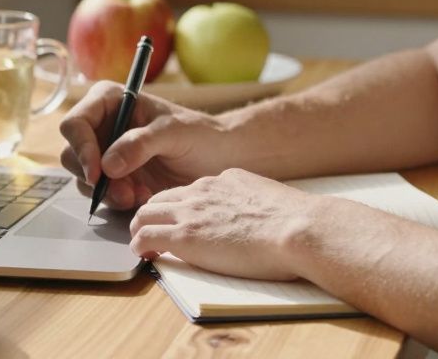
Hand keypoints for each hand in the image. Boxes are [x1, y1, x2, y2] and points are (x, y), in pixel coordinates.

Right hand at [58, 81, 235, 209]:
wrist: (219, 160)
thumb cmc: (201, 136)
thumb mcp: (174, 133)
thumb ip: (141, 144)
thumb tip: (108, 165)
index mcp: (111, 101)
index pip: (76, 122)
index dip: (81, 147)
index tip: (98, 172)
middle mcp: (103, 125)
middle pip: (72, 152)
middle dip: (94, 176)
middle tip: (122, 191)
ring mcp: (106, 152)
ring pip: (82, 176)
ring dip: (106, 192)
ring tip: (138, 194)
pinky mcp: (114, 177)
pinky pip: (99, 193)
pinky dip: (116, 200)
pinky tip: (141, 196)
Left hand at [129, 168, 326, 280]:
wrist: (298, 229)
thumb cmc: (296, 223)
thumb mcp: (269, 201)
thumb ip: (252, 204)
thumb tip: (254, 219)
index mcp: (225, 180)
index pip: (190, 191)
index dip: (181, 207)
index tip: (182, 220)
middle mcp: (203, 190)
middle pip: (161, 197)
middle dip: (152, 214)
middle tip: (152, 231)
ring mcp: (191, 212)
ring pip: (145, 213)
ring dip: (140, 227)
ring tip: (143, 243)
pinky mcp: (184, 236)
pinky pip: (145, 236)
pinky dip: (138, 245)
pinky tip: (143, 256)